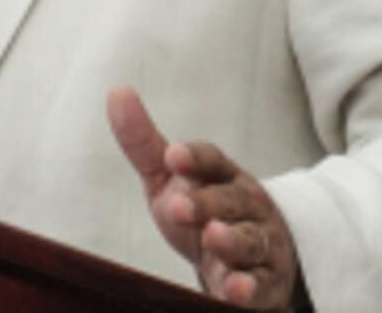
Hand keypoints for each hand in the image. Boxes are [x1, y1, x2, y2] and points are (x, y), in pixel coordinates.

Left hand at [107, 85, 302, 309]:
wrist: (250, 259)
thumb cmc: (203, 211)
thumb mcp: (169, 179)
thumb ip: (143, 143)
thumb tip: (116, 91)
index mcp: (222, 177)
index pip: (212, 161)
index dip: (194, 159)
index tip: (173, 155)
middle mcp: (246, 207)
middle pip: (230, 201)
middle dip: (207, 203)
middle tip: (180, 205)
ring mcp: (260, 244)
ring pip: (250, 240)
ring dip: (233, 240)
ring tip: (213, 237)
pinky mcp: (264, 282)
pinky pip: (260, 284)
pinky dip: (248, 288)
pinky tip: (234, 289)